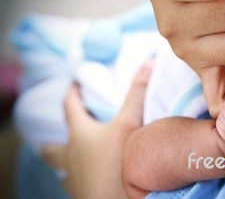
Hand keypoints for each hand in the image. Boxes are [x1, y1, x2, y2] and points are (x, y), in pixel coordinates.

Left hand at [41, 61, 152, 198]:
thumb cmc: (117, 163)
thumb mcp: (129, 124)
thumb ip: (138, 93)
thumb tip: (148, 61)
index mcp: (80, 135)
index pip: (70, 107)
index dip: (73, 93)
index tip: (74, 83)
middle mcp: (72, 157)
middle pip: (54, 147)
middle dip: (53, 141)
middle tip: (53, 138)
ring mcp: (76, 178)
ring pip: (64, 168)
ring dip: (66, 161)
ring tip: (71, 159)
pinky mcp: (83, 193)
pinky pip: (75, 183)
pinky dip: (79, 177)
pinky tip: (87, 178)